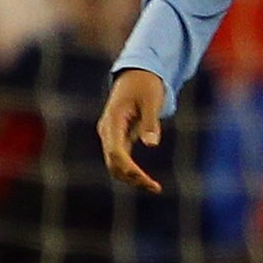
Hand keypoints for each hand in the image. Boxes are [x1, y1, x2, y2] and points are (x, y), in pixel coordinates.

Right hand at [98, 68, 167, 193]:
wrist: (136, 74)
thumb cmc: (146, 84)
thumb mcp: (152, 100)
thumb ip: (150, 122)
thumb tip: (151, 145)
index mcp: (112, 120)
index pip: (116, 151)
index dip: (129, 168)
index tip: (146, 180)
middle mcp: (107, 130)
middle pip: (113, 162)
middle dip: (132, 177)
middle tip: (155, 188)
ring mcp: (110, 135)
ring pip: (114, 164)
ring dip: (131, 178)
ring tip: (154, 187)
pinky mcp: (117, 138)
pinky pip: (120, 159)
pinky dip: (131, 171)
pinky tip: (147, 181)